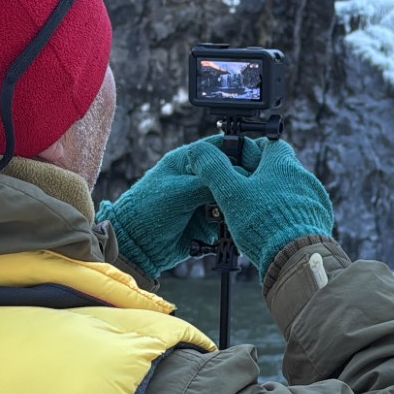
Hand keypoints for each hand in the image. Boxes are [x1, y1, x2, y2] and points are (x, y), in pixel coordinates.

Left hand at [98, 136, 261, 278]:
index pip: (223, 146)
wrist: (136, 246)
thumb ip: (212, 183)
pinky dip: (230, 227)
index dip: (242, 151)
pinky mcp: (208, 223)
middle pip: (233, 174)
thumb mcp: (182, 191)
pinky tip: (227, 231)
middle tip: (246, 193)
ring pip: (233, 199)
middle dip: (241, 184)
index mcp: (190, 160)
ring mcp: (204, 200)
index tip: (257, 162)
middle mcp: (199, 178)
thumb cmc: (147, 211)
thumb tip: (242, 180)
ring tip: (231, 215)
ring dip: (235, 207)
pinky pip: (228, 222)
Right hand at [187, 139, 333, 278]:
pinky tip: (275, 226)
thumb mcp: (230, 193)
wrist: (297, 256)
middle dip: (263, 176)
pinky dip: (289, 214)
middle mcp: (304, 176)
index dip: (253, 149)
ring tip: (258, 212)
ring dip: (276, 197)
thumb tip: (199, 150)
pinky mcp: (320, 218)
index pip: (270, 143)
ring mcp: (315, 198)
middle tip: (245, 191)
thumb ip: (214, 169)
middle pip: (281, 167)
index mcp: (283, 163)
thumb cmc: (263, 223)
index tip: (241, 159)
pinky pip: (303, 209)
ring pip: (291, 190)